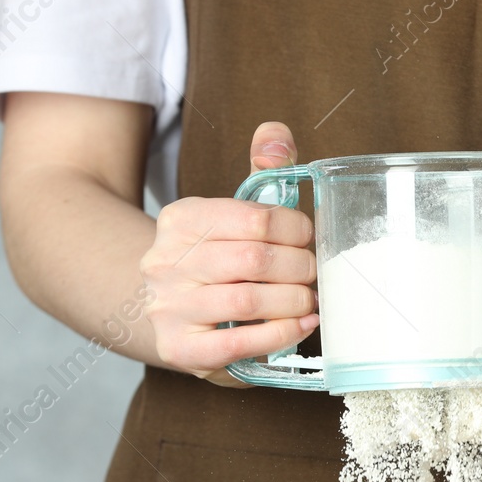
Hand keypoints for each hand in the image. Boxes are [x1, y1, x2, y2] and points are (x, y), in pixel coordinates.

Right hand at [139, 122, 317, 385]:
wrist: (167, 312)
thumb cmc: (215, 260)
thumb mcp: (232, 213)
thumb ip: (261, 173)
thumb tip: (276, 134)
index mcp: (181, 220)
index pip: (253, 217)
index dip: (296, 229)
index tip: (311, 238)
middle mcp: (166, 262)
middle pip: (254, 260)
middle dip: (300, 268)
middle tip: (315, 273)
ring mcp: (169, 308)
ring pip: (248, 300)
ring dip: (294, 301)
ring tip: (310, 300)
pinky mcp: (181, 348)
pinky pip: (238, 343)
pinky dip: (280, 334)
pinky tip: (300, 325)